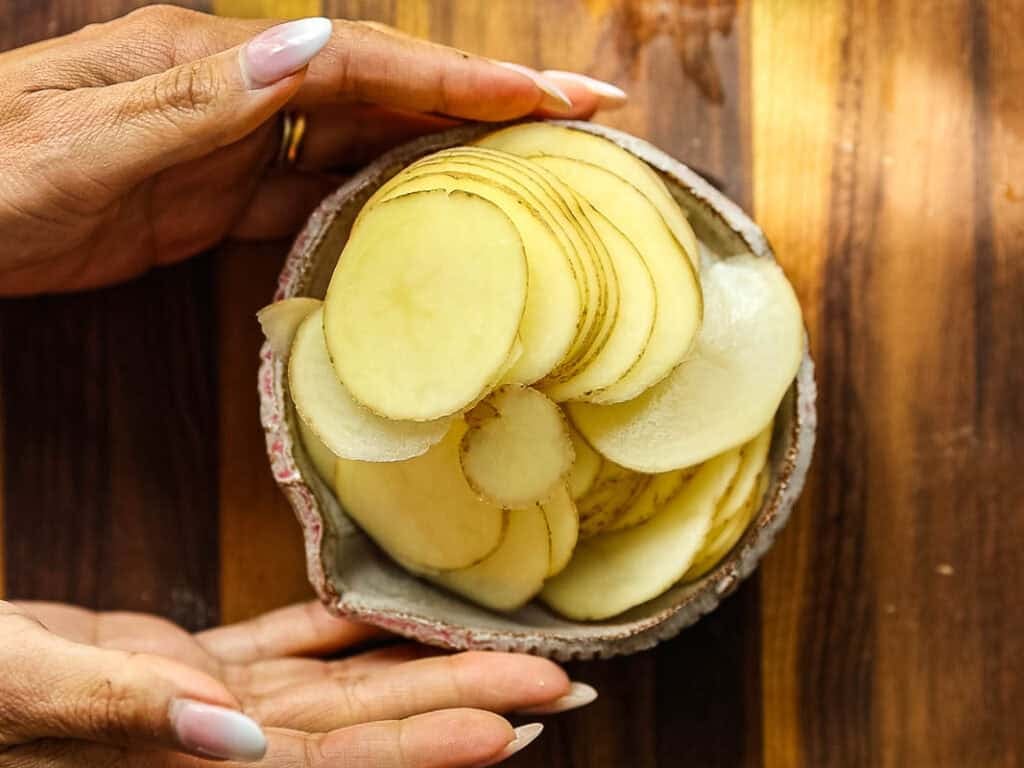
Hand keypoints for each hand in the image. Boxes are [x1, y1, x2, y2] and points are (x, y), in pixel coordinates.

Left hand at [0, 6, 626, 295]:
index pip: (360, 62)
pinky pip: (318, 193)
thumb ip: (197, 102)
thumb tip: (309, 44)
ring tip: (529, 162)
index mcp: (212, 62)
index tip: (546, 94)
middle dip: (483, 98)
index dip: (457, 78)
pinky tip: (423, 213)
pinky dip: (378, 198)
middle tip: (577, 114)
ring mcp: (232, 146)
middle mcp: (237, 91)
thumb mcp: (82, 143)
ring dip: (445, 146)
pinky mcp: (219, 200)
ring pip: (362, 140)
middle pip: (383, 91)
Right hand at [0, 600, 595, 765]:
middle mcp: (211, 742)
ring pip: (335, 685)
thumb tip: (227, 731)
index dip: (425, 748)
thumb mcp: (16, 690)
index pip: (330, 762)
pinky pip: (278, 647)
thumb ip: (119, 711)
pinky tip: (388, 618)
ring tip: (505, 656)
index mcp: (182, 759)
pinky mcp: (175, 668)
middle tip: (559, 686)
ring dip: (419, 668)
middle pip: (363, 724)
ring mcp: (201, 706)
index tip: (514, 729)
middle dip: (464, 705)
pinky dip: (338, 633)